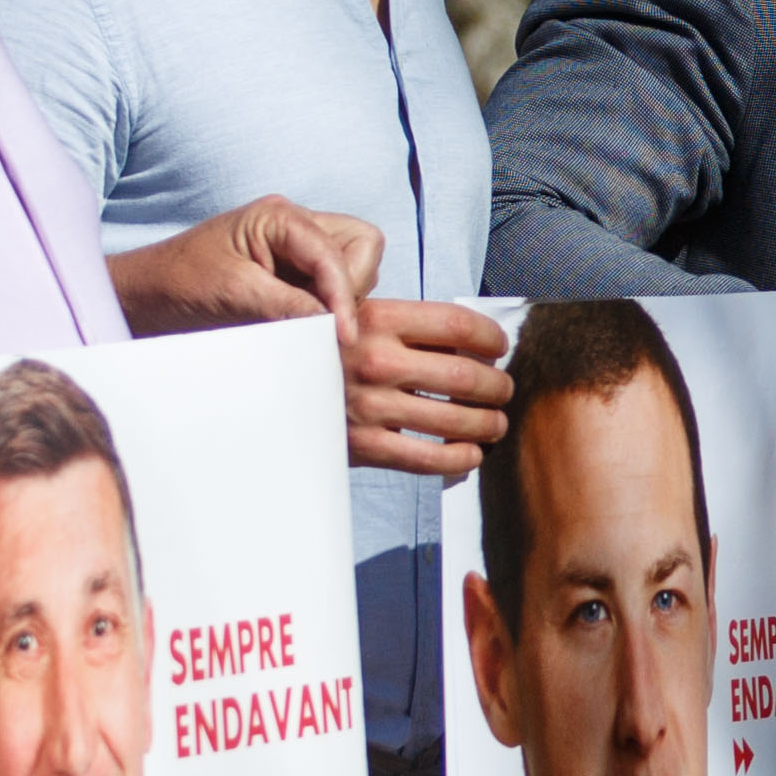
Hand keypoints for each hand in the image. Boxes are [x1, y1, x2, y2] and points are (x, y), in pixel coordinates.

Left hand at [106, 197, 384, 334]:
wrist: (141, 297)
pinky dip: (328, 308)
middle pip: (362, 247)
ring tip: (310, 327)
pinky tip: (306, 329)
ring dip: (341, 299)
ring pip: (353, 266)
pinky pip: (332, 286)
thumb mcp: (233, 295)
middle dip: (351, 287)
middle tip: (327, 323)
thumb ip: (289, 307)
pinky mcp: (293, 272)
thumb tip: (338, 329)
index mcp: (280, 217)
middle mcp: (295, 225)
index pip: (339, 253)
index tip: (343, 338)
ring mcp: (296, 248)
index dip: (345, 296)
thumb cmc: (176, 285)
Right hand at [341, 297, 509, 478]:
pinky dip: (459, 458)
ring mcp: (369, 406)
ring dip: (488, 424)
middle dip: (498, 387)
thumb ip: (407, 323)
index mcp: (378, 318)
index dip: (491, 338)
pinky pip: (427, 458)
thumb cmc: (325, 348)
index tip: (498, 347)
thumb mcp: (357, 317)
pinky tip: (471, 454)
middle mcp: (376, 360)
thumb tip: (472, 340)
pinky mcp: (362, 445)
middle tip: (504, 390)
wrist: (271, 385)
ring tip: (496, 423)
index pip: (458, 325)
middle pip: (467, 377)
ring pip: (456, 421)